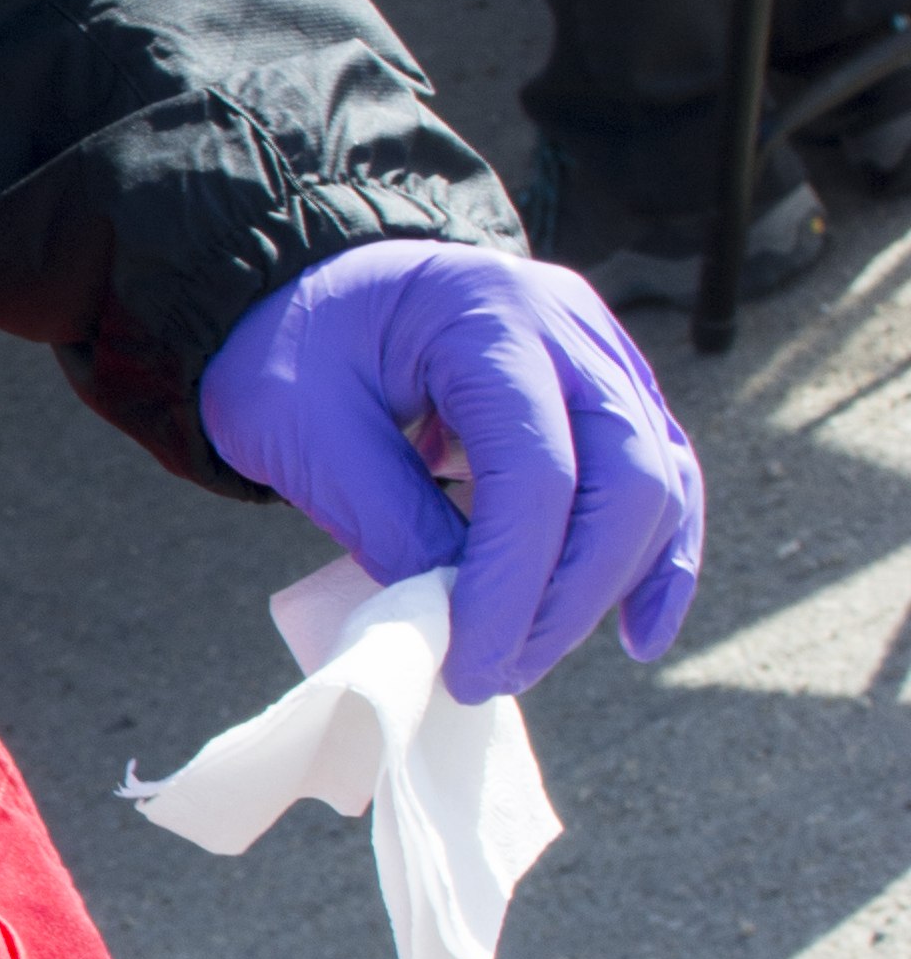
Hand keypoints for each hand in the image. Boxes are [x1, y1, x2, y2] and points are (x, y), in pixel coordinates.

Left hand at [196, 244, 702, 701]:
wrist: (309, 287)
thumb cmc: (296, 351)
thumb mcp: (306, 431)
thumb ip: (386, 520)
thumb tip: (457, 621)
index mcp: (486, 316)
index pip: (537, 469)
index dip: (514, 582)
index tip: (473, 665)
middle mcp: (569, 326)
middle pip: (626, 477)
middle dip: (568, 596)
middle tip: (493, 672)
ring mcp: (602, 355)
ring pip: (656, 484)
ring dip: (604, 588)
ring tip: (524, 658)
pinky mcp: (612, 393)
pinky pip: (663, 478)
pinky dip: (655, 559)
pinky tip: (637, 634)